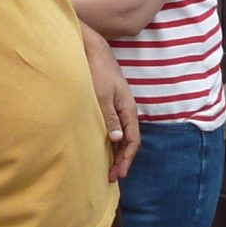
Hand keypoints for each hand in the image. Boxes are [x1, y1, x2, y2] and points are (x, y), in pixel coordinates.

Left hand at [83, 29, 140, 180]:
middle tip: (112, 177)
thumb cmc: (97, 71)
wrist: (93, 49)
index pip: (132, 140)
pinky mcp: (109, 103)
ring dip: (117, 152)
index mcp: (128, 109)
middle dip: (122, 160)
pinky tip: (103, 146)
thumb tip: (117, 139)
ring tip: (108, 167)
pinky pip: (114, 127)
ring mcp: (118, 107)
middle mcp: (126, 110)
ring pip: (121, 135)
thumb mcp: (102, 95)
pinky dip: (111, 140)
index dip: (126, 159)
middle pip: (129, 140)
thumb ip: (110, 117)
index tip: (117, 174)